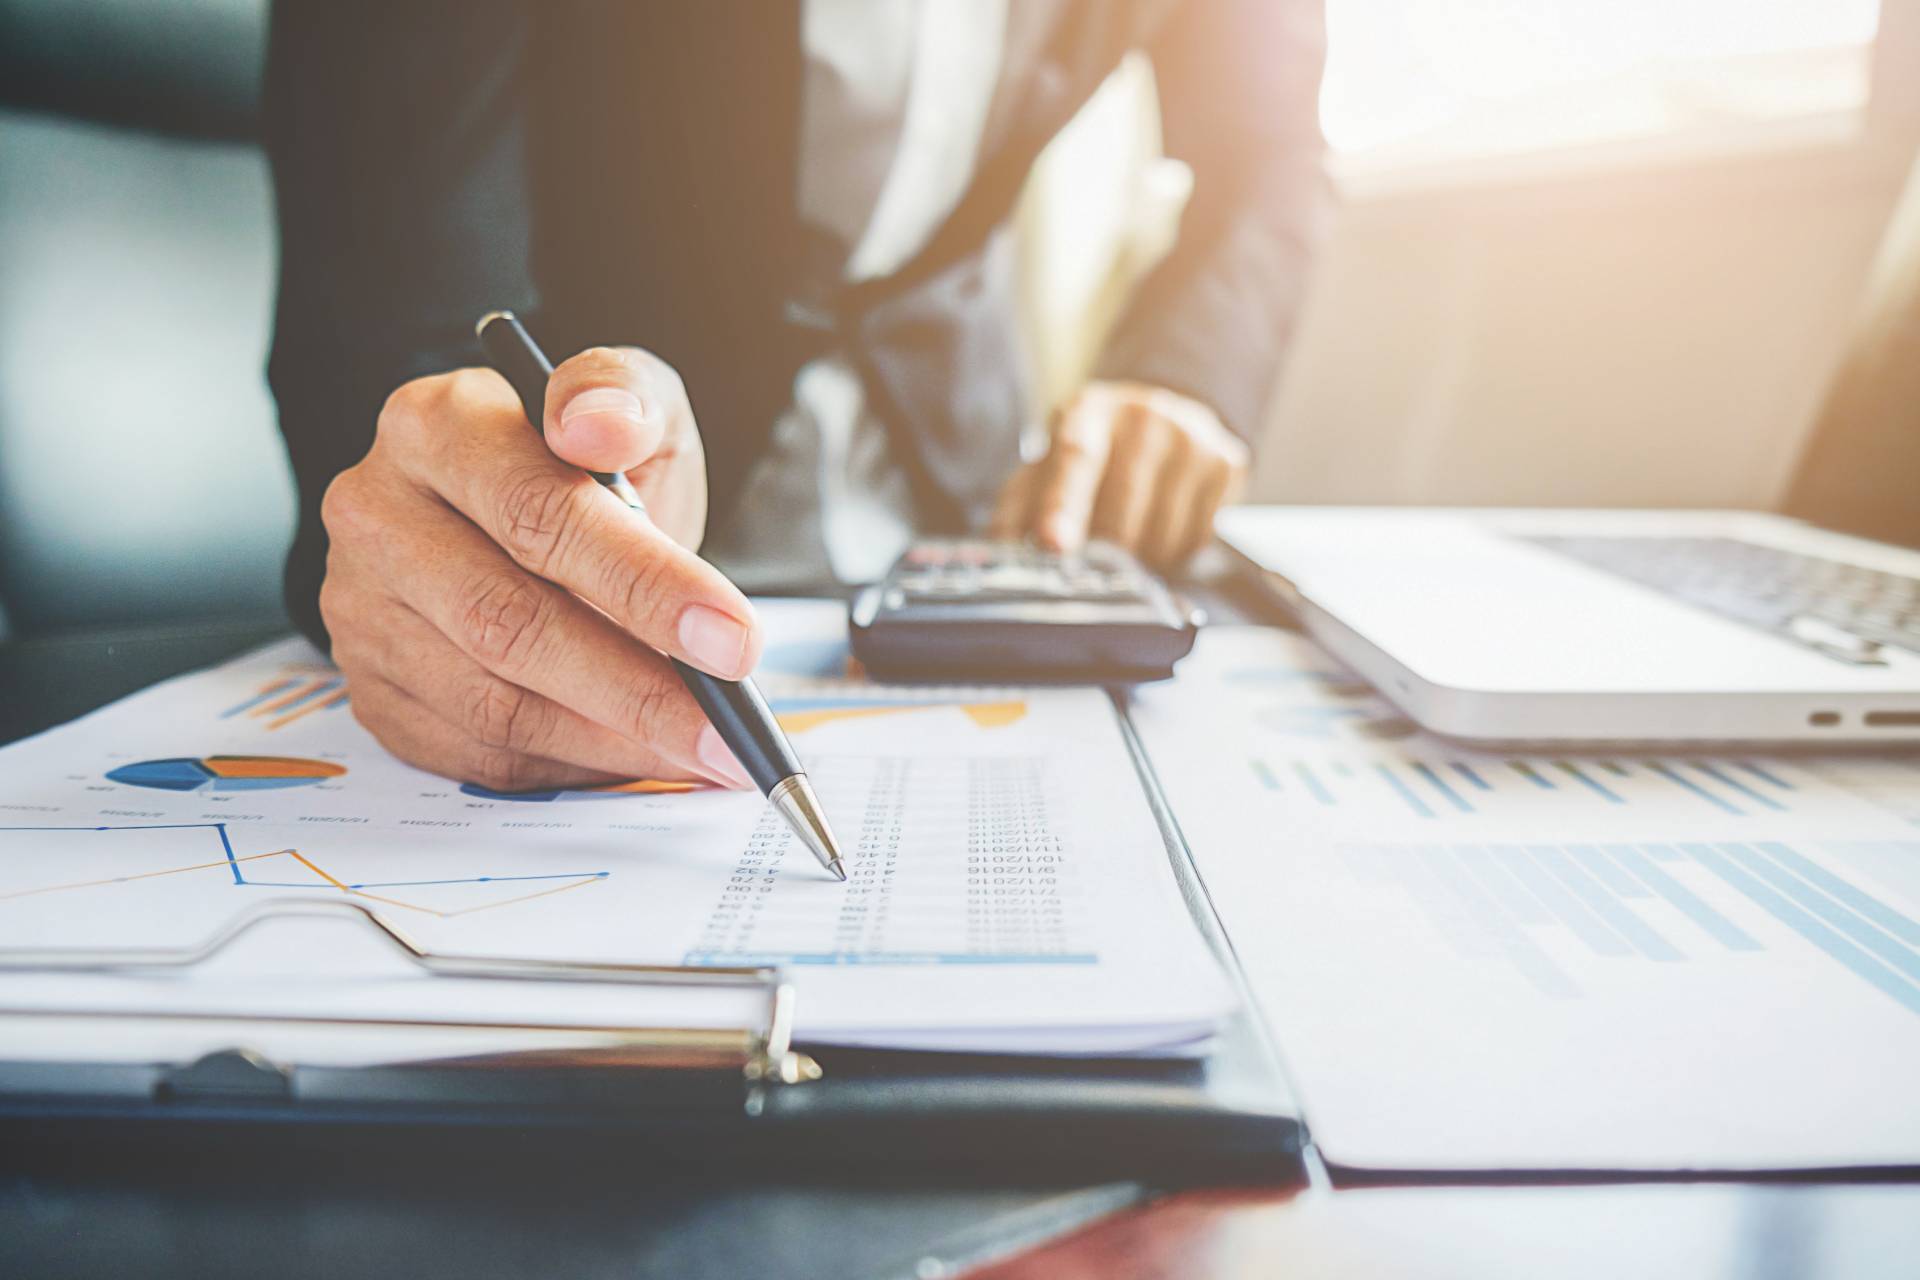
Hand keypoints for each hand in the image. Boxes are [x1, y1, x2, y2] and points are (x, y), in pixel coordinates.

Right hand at [319, 347, 763, 792]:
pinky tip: (633, 755)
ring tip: (699, 748)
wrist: (523, 522)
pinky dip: (568, 764)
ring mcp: (362, 609)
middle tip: (725, 723)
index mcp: (436, 424)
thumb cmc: (583, 468)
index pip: (538, 510)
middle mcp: (378, 514)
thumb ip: (627, 399)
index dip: (644, 582)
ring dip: (611, 739)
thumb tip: (597, 422)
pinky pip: (474, 752)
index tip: (732, 639)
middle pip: (508, 620)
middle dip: (637, 685)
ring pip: (492, 702)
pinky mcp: (373, 688)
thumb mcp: (630, 407)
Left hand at [990, 381, 1248, 568]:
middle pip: (1120, 513)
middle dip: (1101, 554)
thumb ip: (1019, 507)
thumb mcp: (1048, 463)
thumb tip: (996, 554)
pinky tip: (1162, 527)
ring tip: (1130, 536)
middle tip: (1092, 558)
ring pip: (1162, 536)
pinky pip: (1197, 539)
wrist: (1164, 410)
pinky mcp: (1227, 462)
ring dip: (1140, 560)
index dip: (1062, 506)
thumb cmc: (1096, 449)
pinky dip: (1174, 552)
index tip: (1052, 544)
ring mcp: (1191, 438)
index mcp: (1088, 412)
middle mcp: (1143, 418)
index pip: (1074, 459)